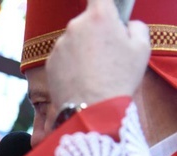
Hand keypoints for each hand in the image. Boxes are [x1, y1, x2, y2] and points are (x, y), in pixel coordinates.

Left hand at [46, 0, 149, 114]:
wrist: (91, 109)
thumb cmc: (119, 78)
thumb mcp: (141, 49)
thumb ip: (135, 28)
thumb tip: (126, 26)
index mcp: (99, 17)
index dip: (102, 3)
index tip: (103, 10)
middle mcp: (74, 26)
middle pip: (87, 23)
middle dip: (96, 33)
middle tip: (108, 55)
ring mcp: (59, 45)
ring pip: (74, 42)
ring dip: (82, 51)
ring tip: (95, 73)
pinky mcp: (49, 63)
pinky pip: (64, 59)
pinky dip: (71, 66)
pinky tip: (82, 80)